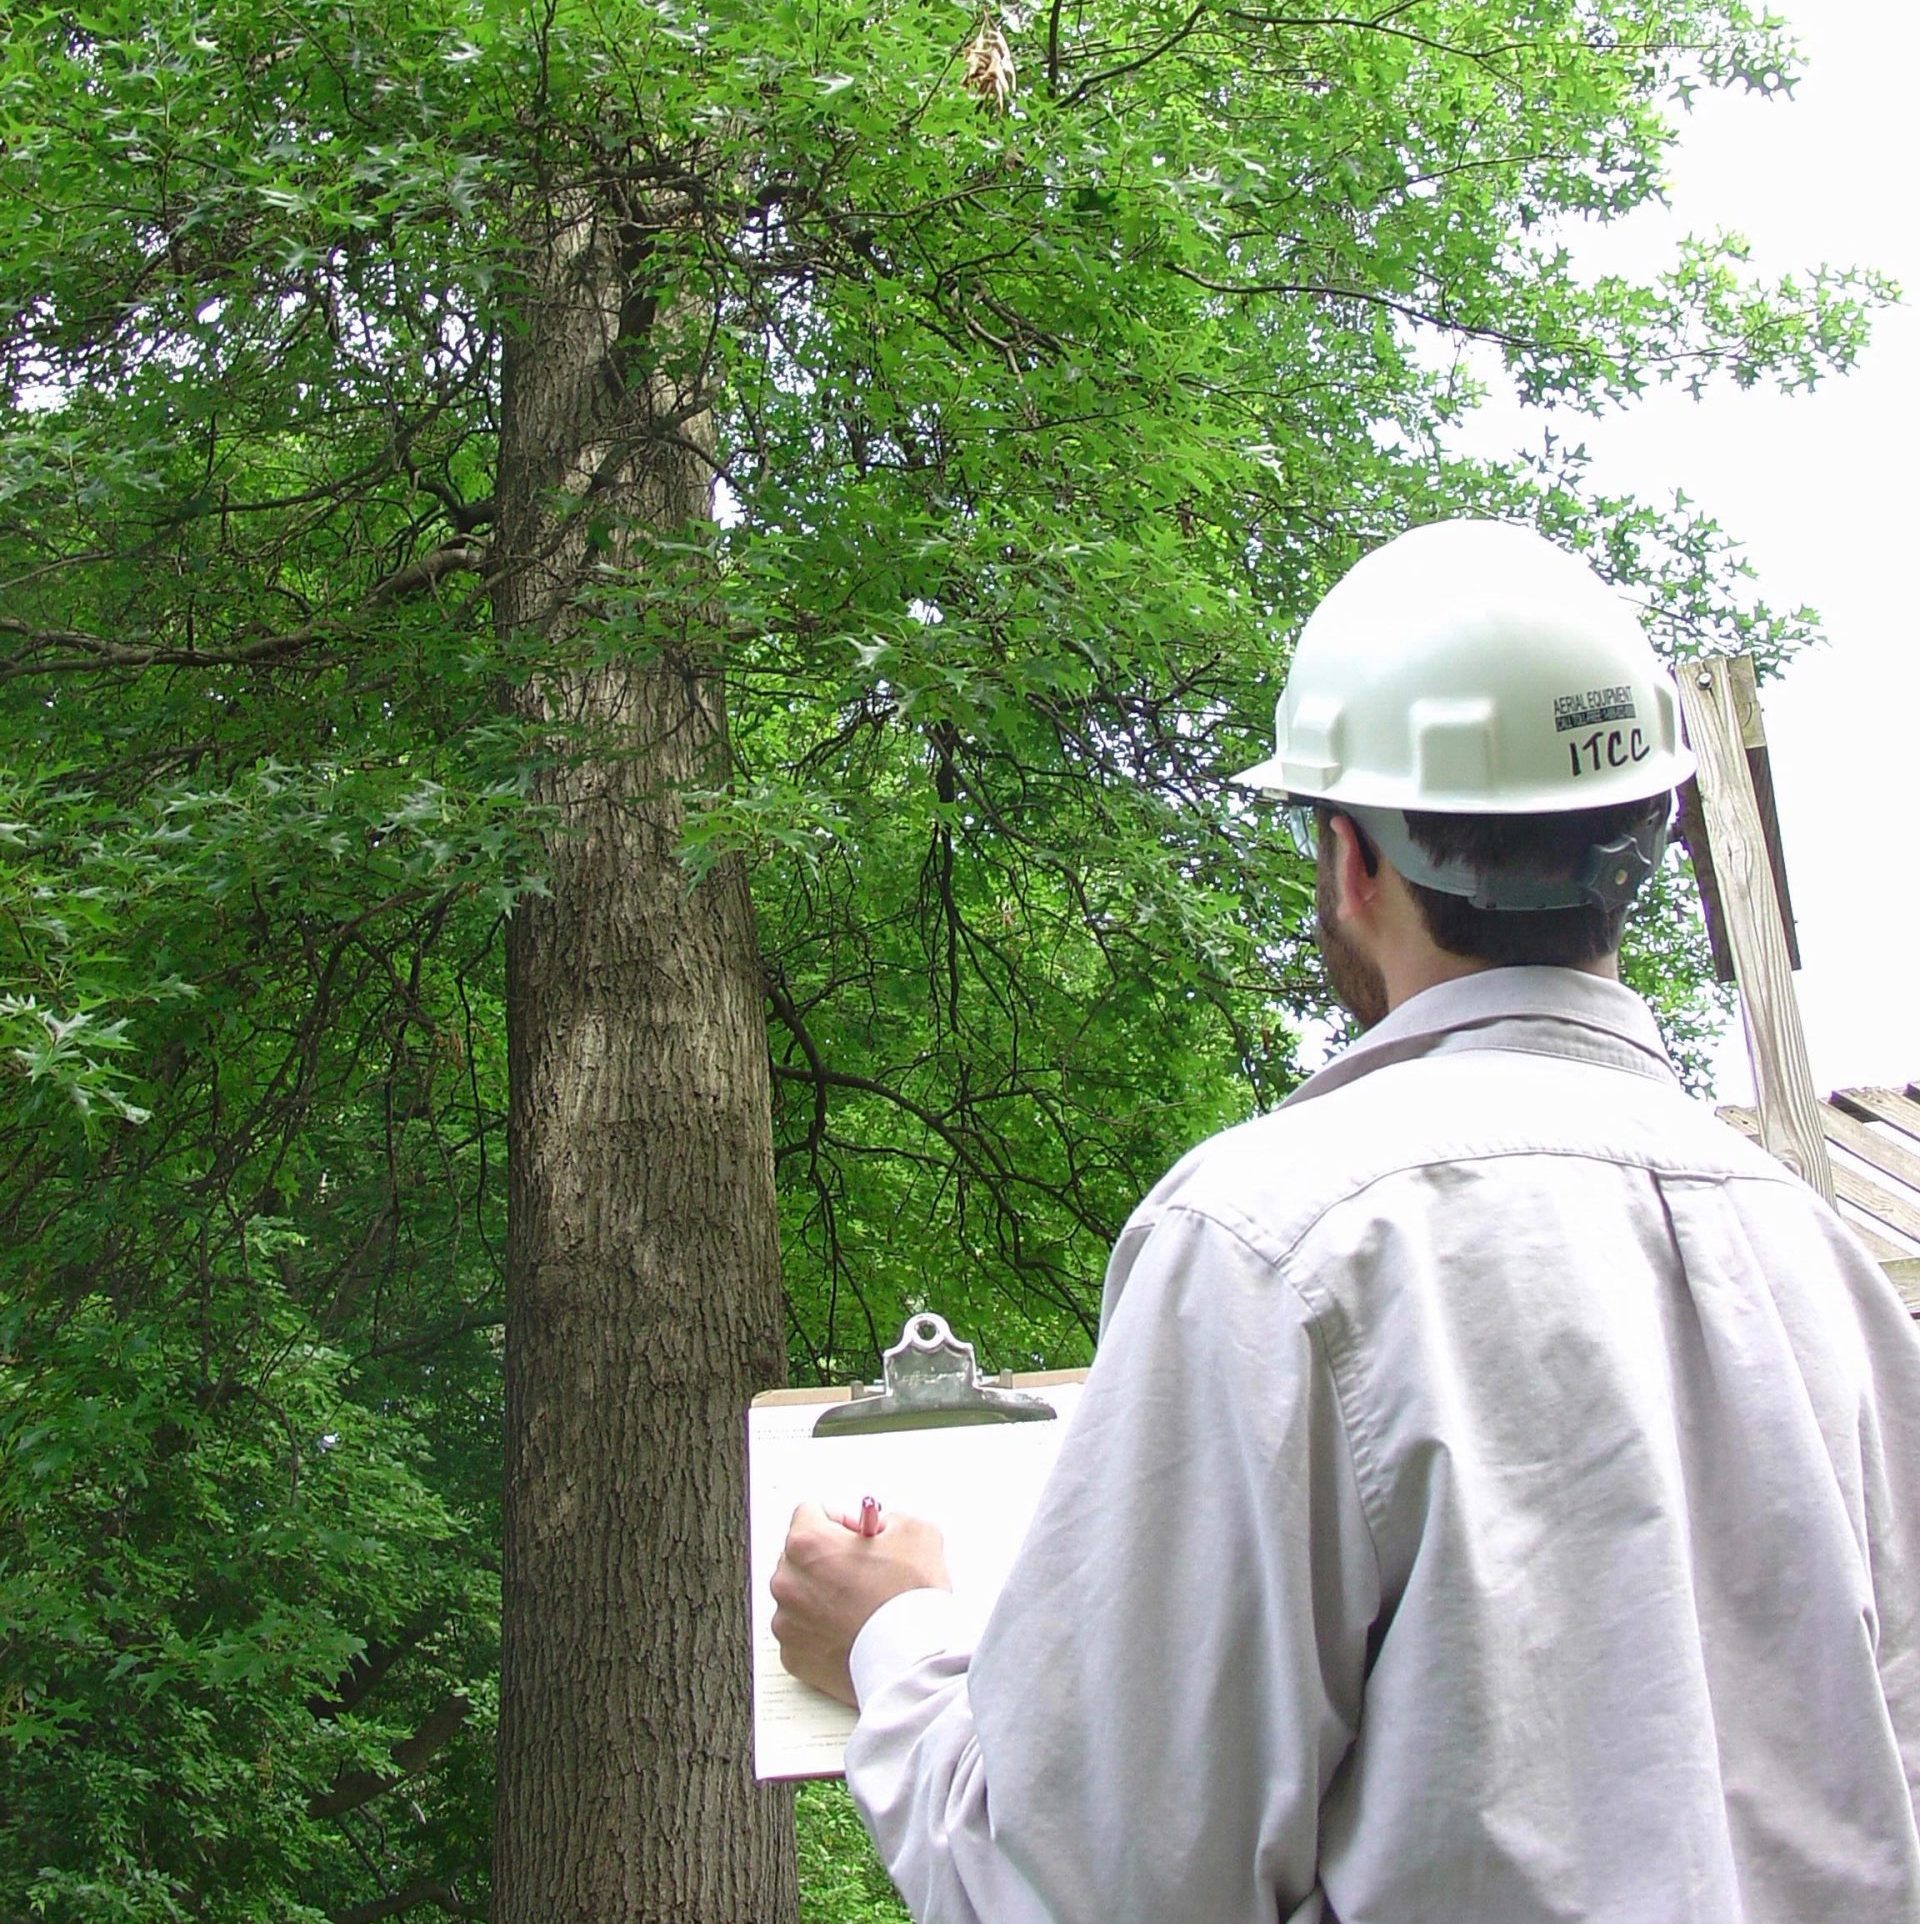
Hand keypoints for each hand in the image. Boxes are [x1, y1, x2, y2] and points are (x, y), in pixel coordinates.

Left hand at [770, 1504, 951, 1707]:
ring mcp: (787, 1622)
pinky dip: (822, 1630)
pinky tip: (852, 1631)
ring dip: (823, 1595)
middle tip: (864, 1572)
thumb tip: (881, 1529)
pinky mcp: (793, 1656)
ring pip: (800, 1596)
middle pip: (801, 1555)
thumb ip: (889, 1519)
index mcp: (807, 1543)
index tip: (858, 1537)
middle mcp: (787, 1581)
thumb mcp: (915, 1531)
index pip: (810, 1512)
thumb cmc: (908, 1601)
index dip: (841, 1521)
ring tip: (861, 1606)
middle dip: (829, 1559)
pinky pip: (802, 1632)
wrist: (911, 1660)